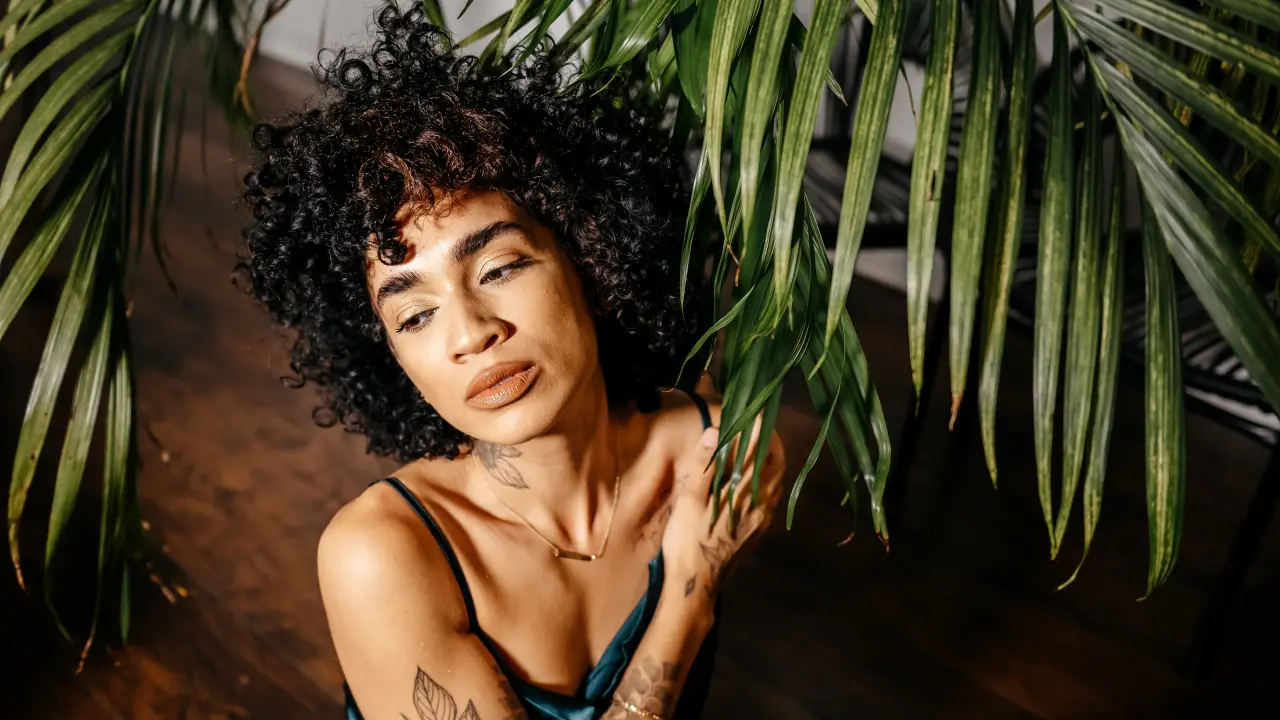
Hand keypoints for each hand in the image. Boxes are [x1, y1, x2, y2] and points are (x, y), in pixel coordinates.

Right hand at [661, 417, 784, 601]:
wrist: (696, 585)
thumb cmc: (687, 542)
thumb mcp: (689, 501)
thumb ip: (704, 466)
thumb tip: (715, 432)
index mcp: (742, 493)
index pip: (759, 452)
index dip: (759, 429)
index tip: (757, 410)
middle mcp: (759, 505)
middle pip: (776, 465)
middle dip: (771, 442)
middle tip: (763, 423)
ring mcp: (761, 519)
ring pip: (775, 482)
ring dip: (771, 460)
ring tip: (762, 445)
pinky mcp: (757, 531)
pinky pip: (771, 498)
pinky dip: (768, 480)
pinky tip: (758, 478)